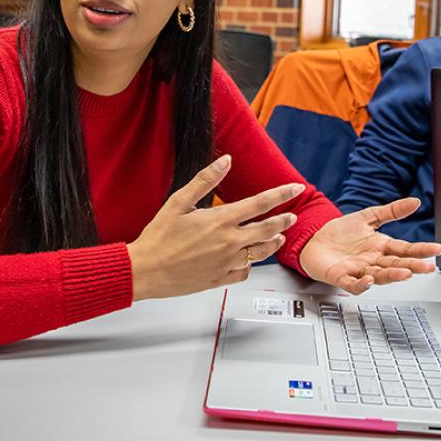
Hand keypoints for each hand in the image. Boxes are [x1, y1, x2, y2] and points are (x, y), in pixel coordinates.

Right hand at [126, 154, 303, 300]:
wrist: (146, 270)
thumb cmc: (158, 237)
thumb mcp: (179, 202)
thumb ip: (205, 180)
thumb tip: (226, 161)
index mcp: (221, 221)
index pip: (261, 203)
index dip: (282, 194)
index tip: (295, 188)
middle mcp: (229, 242)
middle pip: (269, 230)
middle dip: (284, 221)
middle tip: (292, 216)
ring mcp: (226, 262)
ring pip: (261, 252)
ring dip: (273, 243)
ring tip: (278, 237)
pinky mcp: (220, 279)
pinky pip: (244, 272)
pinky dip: (250, 265)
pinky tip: (248, 260)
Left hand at [298, 198, 440, 294]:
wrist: (313, 238)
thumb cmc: (340, 232)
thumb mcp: (368, 217)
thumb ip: (392, 211)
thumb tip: (415, 201)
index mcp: (381, 246)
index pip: (406, 249)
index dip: (422, 250)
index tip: (438, 249)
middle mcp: (373, 260)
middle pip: (397, 264)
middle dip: (413, 266)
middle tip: (428, 267)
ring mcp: (359, 270)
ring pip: (379, 275)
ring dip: (392, 275)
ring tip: (405, 273)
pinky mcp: (341, 276)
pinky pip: (353, 283)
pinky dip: (362, 284)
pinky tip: (369, 280)